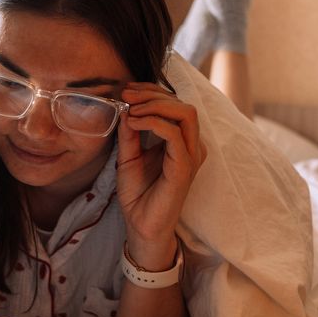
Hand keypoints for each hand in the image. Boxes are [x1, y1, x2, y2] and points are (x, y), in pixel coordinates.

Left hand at [116, 83, 206, 265]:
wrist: (141, 226)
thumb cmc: (139, 194)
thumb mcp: (128, 155)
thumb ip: (130, 132)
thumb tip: (126, 106)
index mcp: (182, 141)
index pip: (175, 104)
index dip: (151, 91)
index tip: (126, 90)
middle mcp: (192, 145)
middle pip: (182, 104)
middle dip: (152, 94)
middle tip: (126, 96)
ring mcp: (191, 156)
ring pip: (185, 113)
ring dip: (155, 105)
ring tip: (131, 110)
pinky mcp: (184, 167)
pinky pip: (175, 134)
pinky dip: (153, 122)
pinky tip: (134, 123)